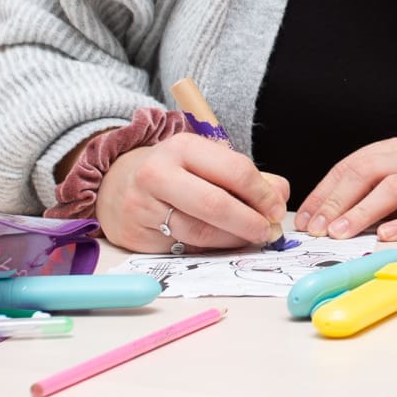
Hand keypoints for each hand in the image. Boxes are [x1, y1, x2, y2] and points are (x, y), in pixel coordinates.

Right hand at [94, 137, 288, 252]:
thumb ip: (247, 176)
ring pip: (200, 232)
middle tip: (269, 232)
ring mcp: (143, 207)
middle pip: (215, 205)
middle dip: (249, 222)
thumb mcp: (206, 161)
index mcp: (182, 147)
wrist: (116, 184)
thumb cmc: (173, 171)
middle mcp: (158, 175)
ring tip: (251, 238)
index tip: (277, 208)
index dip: (262, 194)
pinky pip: (183, 248)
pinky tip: (223, 243)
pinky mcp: (137, 236)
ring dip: (233, 239)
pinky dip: (210, 249)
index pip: (234, 171)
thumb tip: (280, 195)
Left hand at [293, 137, 396, 243]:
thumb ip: (350, 203)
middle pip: (370, 171)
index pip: (350, 167)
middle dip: (339, 201)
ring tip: (343, 232)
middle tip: (321, 229)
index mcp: (392, 152)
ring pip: (396, 186)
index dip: (324, 194)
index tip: (306, 220)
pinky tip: (386, 235)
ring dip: (364, 211)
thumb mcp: (378, 201)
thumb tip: (310, 221)